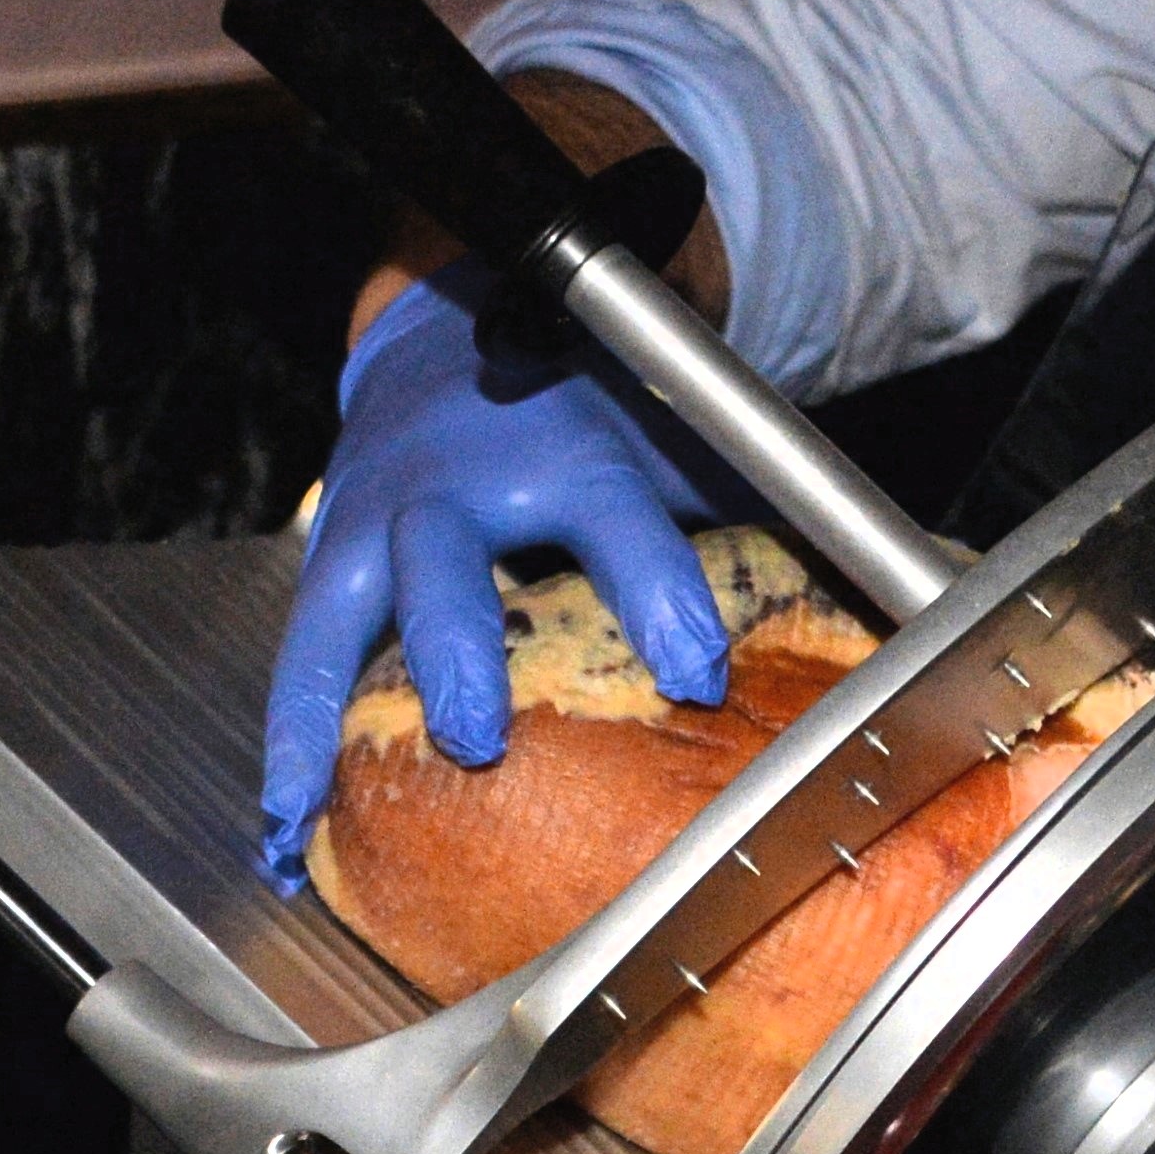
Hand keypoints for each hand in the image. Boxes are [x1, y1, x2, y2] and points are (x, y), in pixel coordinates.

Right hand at [257, 279, 733, 884]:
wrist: (458, 330)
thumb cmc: (586, 411)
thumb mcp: (673, 438)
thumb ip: (751, 511)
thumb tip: (873, 591)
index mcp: (569, 456)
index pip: (619, 524)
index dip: (658, 597)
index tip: (696, 676)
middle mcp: (460, 486)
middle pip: (447, 565)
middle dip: (456, 651)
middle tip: (475, 736)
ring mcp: (380, 518)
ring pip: (339, 611)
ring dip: (322, 715)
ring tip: (311, 811)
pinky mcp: (329, 552)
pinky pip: (299, 650)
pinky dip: (284, 738)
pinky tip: (281, 823)